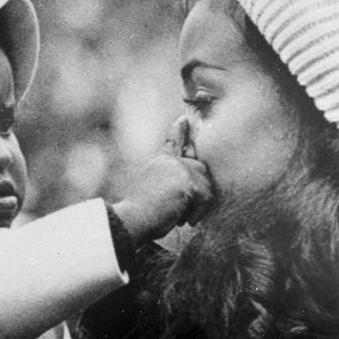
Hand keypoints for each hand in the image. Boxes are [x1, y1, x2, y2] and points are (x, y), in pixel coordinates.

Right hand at [109, 118, 212, 242]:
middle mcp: (170, 161)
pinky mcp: (187, 180)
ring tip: (178, 216)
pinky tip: (184, 219)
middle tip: (182, 212)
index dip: (179, 130)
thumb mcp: (155, 190)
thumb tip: (194, 178)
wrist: (132, 219)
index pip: (172, 142)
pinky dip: (197, 212)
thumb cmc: (141, 212)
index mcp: (160, 162)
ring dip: (196, 206)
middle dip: (200, 191)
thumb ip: (172, 180)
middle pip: (200, 169)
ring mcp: (179, 168)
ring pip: (206, 186)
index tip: (184, 119)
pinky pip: (205, 198)